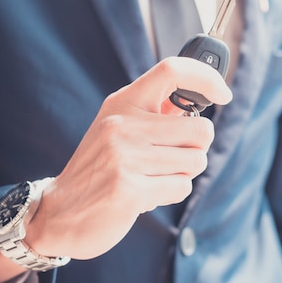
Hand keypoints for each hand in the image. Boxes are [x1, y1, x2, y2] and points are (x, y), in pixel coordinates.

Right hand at [25, 57, 231, 260]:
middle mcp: (123, 124)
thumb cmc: (96, 168)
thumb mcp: (114, 128)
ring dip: (181, 174)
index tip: (223, 94)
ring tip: (152, 176)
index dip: (206, 77)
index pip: (171, 71)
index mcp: (122, 103)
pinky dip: (169, 193)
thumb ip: (152, 113)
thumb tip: (200, 96)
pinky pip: (181, 187)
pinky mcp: (130, 189)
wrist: (58, 211)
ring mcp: (125, 157)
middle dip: (196, 149)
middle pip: (201, 130)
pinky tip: (144, 194)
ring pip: (195, 161)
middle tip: (172, 158)